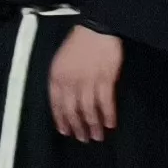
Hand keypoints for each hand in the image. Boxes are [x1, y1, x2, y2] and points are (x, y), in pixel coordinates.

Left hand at [46, 24, 123, 142]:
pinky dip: (108, 115)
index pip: (56, 104)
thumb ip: (61, 80)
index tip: (65, 132)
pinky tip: (111, 124)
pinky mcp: (105, 79)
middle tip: (83, 139)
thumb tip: (65, 102)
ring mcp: (88, 80)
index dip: (61, 120)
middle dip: (78, 127)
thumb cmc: (78, 43)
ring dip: (94, 125)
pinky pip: (106, 102)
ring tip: (98, 136)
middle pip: (72, 110)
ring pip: (89, 110)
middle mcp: (70, 81)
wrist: (96, 28)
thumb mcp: (61, 61)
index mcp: (57, 76)